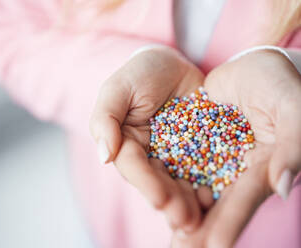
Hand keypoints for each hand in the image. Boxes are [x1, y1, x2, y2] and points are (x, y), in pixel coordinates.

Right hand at [89, 46, 206, 230]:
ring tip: (201, 217)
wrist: (171, 65)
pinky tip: (217, 196)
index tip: (160, 200)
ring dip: (190, 201)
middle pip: (159, 181)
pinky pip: (205, 167)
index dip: (146, 184)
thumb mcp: (117, 88)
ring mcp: (175, 154)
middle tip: (184, 219)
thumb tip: (104, 155)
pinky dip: (211, 183)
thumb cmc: (139, 73)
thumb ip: (105, 119)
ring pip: (181, 180)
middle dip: (171, 201)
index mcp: (127, 145)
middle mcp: (150, 155)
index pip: (133, 167)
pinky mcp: (199, 149)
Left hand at [172, 50, 300, 247]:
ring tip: (170, 234)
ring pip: (197, 187)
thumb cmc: (283, 84)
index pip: (244, 200)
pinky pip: (184, 163)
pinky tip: (159, 196)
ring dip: (182, 208)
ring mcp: (216, 156)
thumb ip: (292, 147)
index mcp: (264, 167)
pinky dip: (172, 180)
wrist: (258, 64)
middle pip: (217, 203)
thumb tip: (280, 188)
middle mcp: (238, 170)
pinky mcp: (198, 141)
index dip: (228, 224)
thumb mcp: (294, 111)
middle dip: (199, 227)